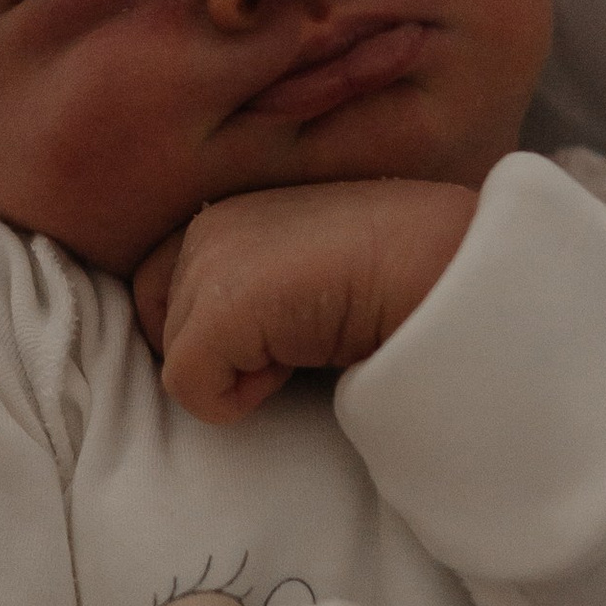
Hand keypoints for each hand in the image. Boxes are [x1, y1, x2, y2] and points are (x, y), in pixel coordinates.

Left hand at [133, 178, 480, 423]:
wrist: (449, 264)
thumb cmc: (399, 274)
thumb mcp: (312, 267)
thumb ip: (259, 284)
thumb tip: (229, 344)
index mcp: (231, 205)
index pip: (157, 283)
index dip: (201, 326)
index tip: (271, 333)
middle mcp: (210, 222)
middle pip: (156, 320)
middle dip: (210, 348)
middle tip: (290, 342)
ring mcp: (212, 261)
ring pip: (174, 356)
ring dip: (235, 369)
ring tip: (306, 343)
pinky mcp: (221, 310)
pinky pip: (189, 388)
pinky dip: (235, 400)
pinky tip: (296, 368)